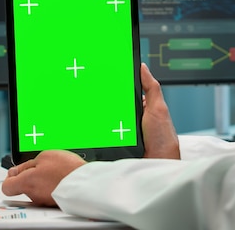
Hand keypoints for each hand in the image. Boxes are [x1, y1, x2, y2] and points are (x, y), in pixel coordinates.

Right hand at [1, 64, 179, 205]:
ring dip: (87, 119)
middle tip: (76, 91)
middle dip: (92, 102)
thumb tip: (143, 67)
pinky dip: (86, 134)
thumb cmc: (162, 141)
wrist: (157, 166)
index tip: (91, 78)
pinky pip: (95, 138)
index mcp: (136, 111)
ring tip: (72, 108)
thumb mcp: (158, 109)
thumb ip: (151, 88)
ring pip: (97, 123)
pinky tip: (78, 128)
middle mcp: (124, 123)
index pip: (118, 96)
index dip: (107, 88)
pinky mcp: (109, 147)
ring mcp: (115, 135)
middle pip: (104, 109)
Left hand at [1, 150, 85, 206]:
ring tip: (55, 171)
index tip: (15, 172)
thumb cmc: (67, 169)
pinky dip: (51, 186)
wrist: (88, 183)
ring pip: (36, 190)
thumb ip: (25, 165)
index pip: (6, 187)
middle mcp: (34, 196)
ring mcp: (44, 201)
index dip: (9, 178)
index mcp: (27, 183)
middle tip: (41, 167)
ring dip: (42, 181)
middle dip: (29, 177)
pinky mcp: (55, 203)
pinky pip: (48, 193)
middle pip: (23, 187)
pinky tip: (60, 178)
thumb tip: (14, 171)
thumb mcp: (43, 156)